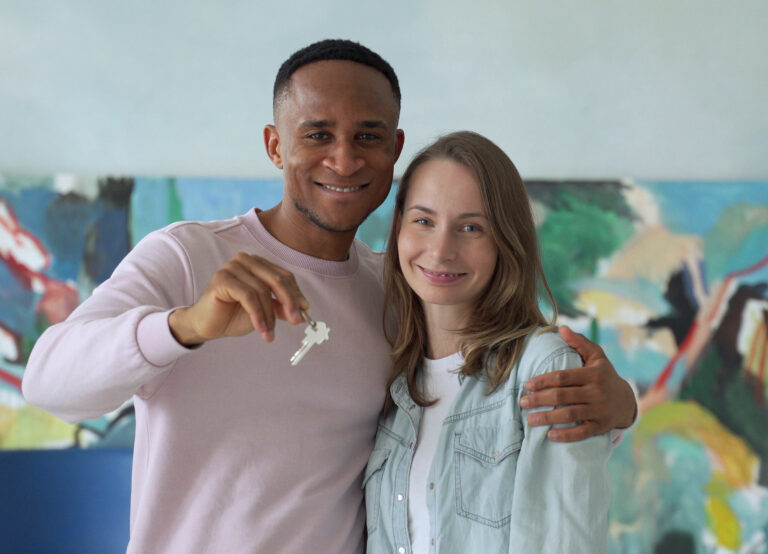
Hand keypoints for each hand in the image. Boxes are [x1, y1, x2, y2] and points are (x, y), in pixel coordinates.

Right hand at [168, 253, 308, 345]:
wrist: (208, 326)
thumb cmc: (234, 315)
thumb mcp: (265, 311)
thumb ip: (281, 307)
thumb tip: (303, 309)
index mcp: (257, 264)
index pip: (284, 276)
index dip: (296, 293)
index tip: (305, 311)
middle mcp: (245, 260)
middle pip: (276, 280)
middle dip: (289, 302)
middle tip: (297, 321)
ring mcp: (232, 267)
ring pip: (262, 291)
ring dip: (270, 315)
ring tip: (270, 333)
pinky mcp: (222, 279)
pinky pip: (248, 296)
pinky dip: (258, 315)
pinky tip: (262, 329)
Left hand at [520, 325, 636, 441]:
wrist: (626, 401)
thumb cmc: (604, 375)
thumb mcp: (596, 356)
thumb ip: (579, 342)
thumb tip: (561, 328)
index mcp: (593, 374)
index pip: (562, 377)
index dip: (542, 381)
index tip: (526, 385)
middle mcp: (597, 392)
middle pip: (562, 396)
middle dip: (539, 399)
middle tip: (522, 402)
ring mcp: (599, 411)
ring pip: (569, 415)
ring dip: (547, 417)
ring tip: (530, 419)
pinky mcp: (600, 426)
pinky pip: (581, 432)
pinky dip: (566, 435)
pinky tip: (550, 435)